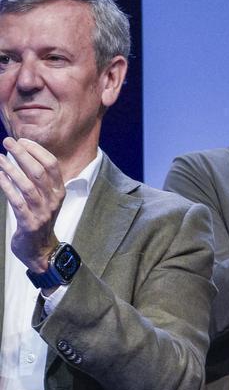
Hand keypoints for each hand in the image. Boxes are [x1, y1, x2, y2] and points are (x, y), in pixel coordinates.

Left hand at [0, 137, 64, 271]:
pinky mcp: (29, 222)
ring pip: (28, 186)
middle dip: (22, 154)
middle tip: (8, 142)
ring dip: (11, 169)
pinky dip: (7, 187)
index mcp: (59, 192)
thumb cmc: (39, 219)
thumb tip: (23, 156)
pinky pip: (17, 201)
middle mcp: (54, 200)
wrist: (40, 250)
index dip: (37, 151)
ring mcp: (42, 212)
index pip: (52, 165)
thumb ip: (39, 180)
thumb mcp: (46, 199)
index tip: (22, 140)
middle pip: (39, 172)